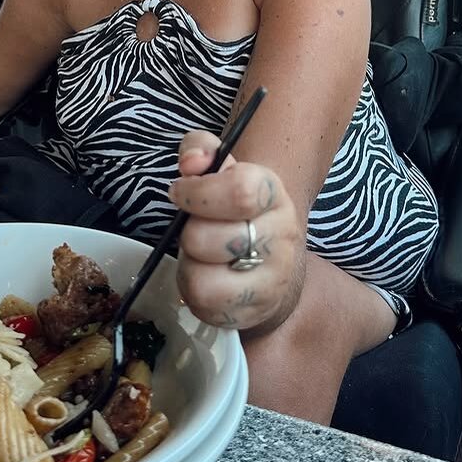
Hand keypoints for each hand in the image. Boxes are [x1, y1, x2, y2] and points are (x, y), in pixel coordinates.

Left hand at [168, 130, 302, 332]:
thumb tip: (191, 163)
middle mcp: (281, 238)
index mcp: (273, 195)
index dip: (198, 193)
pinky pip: (205, 309)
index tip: (180, 192)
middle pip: (208, 239)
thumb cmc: (234, 208)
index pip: (240, 192)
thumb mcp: (221, 167)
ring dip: (189, 267)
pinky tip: (206, 277)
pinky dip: (193, 293)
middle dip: (188, 233)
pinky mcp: (255, 313)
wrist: (273, 258)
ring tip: (200, 257)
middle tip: (196, 229)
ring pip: (204, 282)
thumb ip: (201, 148)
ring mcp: (272, 281)